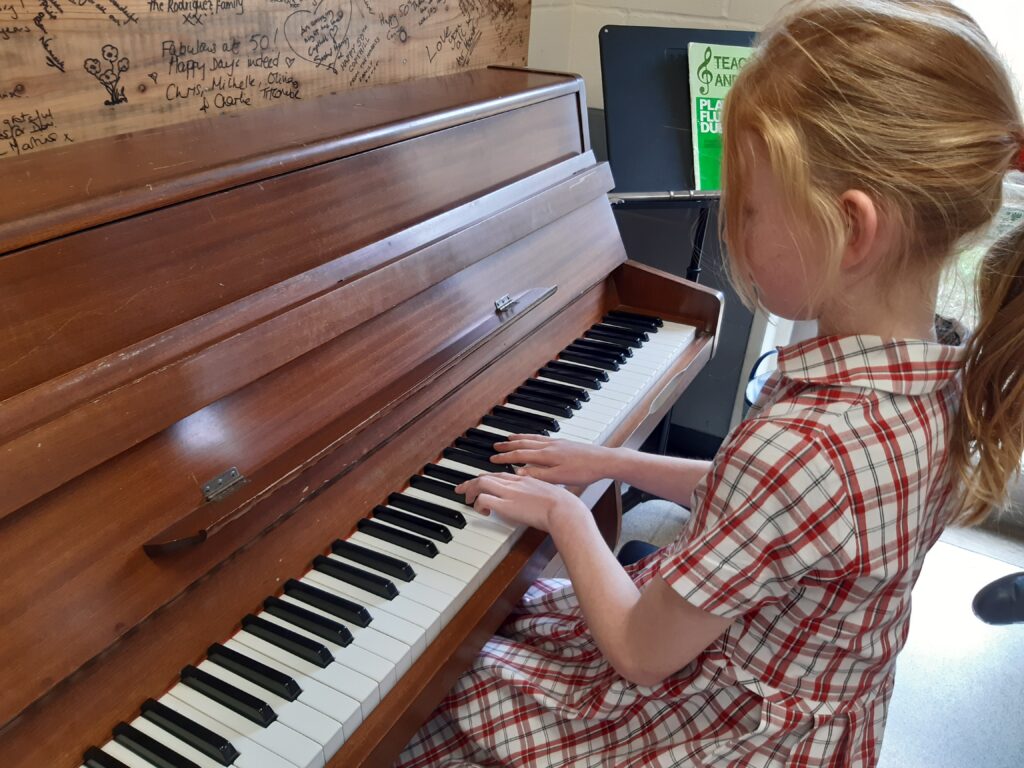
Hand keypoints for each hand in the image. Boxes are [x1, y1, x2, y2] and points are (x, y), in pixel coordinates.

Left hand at [455, 472, 588, 532]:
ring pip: (482, 483)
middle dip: (471, 482)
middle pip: (487, 476)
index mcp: (526, 479)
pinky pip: (483, 499)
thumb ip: (540, 497)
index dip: (488, 478)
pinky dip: (478, 504)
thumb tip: (538, 505)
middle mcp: (515, 482)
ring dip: (471, 491)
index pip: (500, 475)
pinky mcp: (506, 504)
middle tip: (461, 489)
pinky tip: (482, 512)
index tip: (479, 482)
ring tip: (467, 500)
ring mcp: (510, 492)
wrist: (565, 509)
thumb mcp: (550, 496)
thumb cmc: (563, 507)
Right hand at [490, 434, 618, 486]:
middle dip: (508, 445)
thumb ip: (538, 475)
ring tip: (510, 438)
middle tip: (495, 446)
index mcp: (546, 455)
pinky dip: (533, 437)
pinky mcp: (565, 443)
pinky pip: (542, 438)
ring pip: (533, 439)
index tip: (492, 458)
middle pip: (524, 443)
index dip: (505, 457)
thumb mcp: (559, 478)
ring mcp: (558, 443)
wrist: (604, 460)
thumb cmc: (584, 471)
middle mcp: (550, 446)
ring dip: (519, 438)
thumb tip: (518, 473)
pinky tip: (535, 440)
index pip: (520, 455)